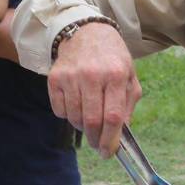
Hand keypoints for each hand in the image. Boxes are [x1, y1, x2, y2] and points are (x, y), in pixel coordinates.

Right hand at [47, 21, 140, 156]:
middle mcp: (93, 75)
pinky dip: (68, 115)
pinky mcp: (54, 78)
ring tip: (89, 123)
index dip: (111, 140)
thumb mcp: (129, 75)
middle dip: (96, 140)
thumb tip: (120, 133)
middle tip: (99, 145)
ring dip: (82, 128)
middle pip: (92, 121)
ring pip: (75, 118)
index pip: (113, 117)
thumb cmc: (111, 57)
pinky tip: (76, 106)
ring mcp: (71, 76)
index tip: (109, 152)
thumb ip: (128, 104)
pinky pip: (59, 110)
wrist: (85, 31)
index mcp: (116, 75)